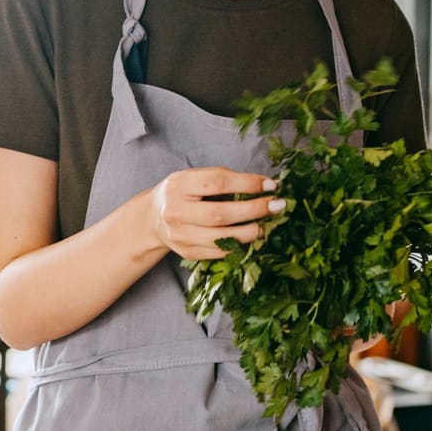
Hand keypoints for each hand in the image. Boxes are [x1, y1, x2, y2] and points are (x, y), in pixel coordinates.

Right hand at [143, 168, 283, 260]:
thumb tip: (263, 186)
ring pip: (221, 238)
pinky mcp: (187, 253)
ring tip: (267, 225)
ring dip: (250, 232)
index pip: (218, 182)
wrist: (154, 218)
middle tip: (277, 206)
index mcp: (179, 185)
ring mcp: (180, 235)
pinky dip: (239, 246)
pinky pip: (218, 253)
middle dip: (253, 210)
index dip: (247, 184)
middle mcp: (176, 211)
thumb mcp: (194, 178)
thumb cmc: (182, 193)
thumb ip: (222, 180)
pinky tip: (252, 237)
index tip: (271, 186)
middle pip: (220, 214)